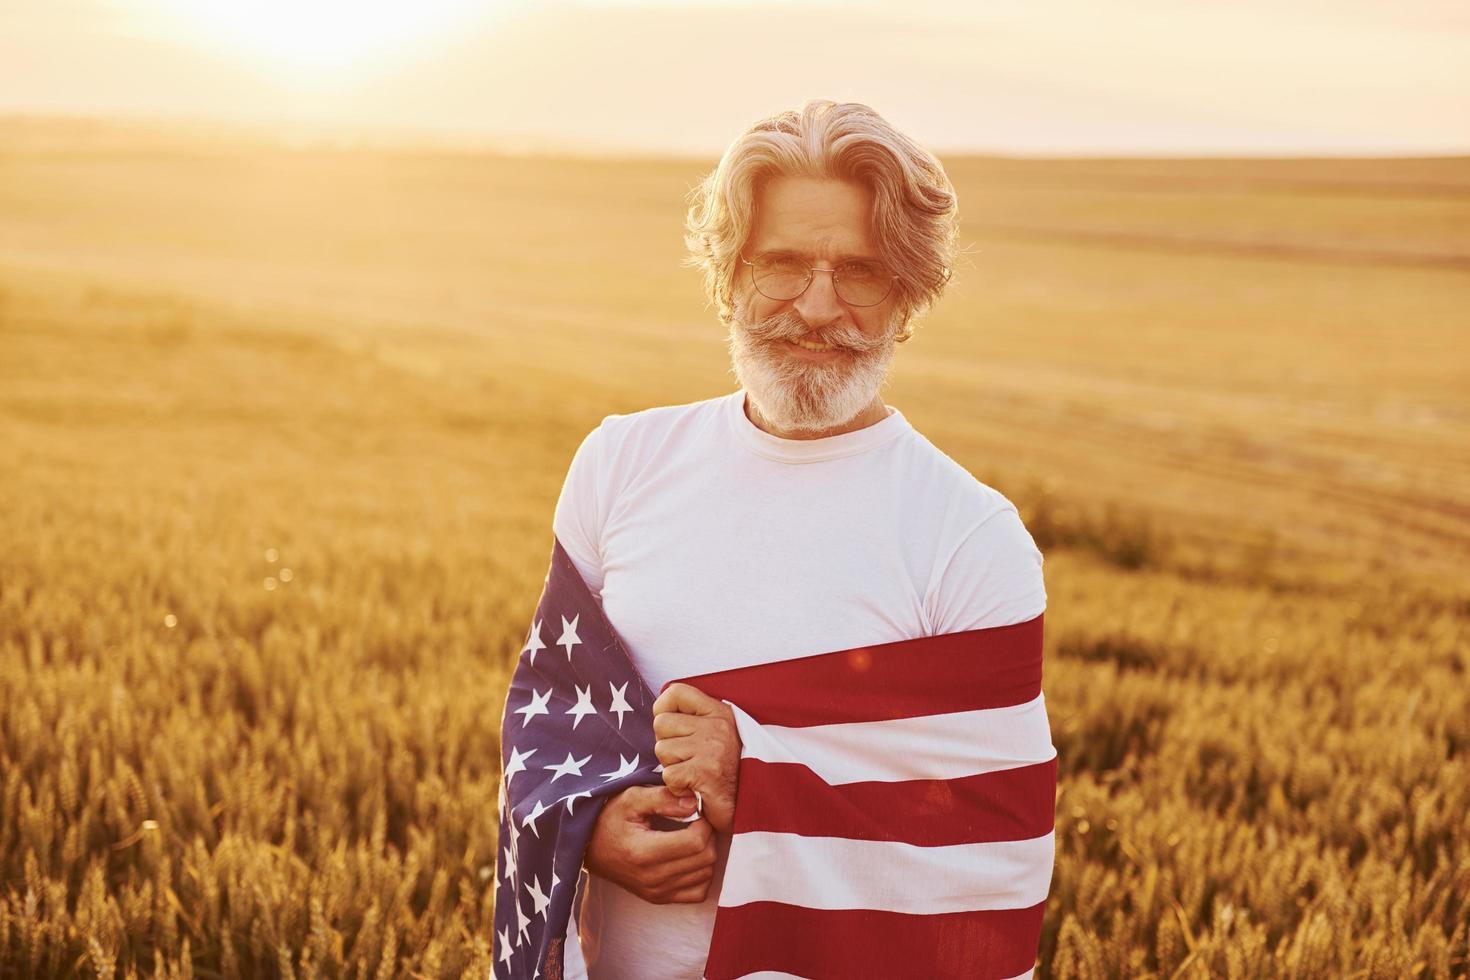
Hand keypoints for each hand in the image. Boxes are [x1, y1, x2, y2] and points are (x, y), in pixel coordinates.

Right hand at [584, 785, 716, 903]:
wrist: (587, 847)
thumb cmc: (608, 818)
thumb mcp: (630, 797)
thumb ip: (664, 798)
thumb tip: (694, 802)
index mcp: (644, 852)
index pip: (696, 842)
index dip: (704, 823)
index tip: (696, 811)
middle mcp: (652, 878)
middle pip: (705, 859)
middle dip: (708, 836)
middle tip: (697, 821)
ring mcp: (656, 892)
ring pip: (706, 875)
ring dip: (707, 853)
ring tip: (692, 836)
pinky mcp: (659, 898)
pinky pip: (698, 893)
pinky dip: (702, 874)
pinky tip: (690, 857)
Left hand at [651, 683, 740, 834]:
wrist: (753, 807)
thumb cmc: (729, 774)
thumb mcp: (718, 736)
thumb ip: (695, 720)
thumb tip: (659, 711)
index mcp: (720, 712)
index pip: (676, 692)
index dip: (662, 708)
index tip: (670, 727)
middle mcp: (717, 726)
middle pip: (661, 723)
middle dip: (667, 744)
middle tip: (687, 760)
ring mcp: (712, 748)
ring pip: (662, 750)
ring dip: (672, 768)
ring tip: (693, 775)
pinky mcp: (705, 772)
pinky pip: (668, 774)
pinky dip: (676, 787)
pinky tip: (693, 789)